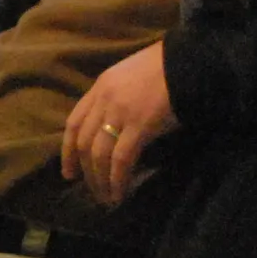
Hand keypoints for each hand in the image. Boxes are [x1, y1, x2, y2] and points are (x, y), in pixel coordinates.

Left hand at [61, 41, 176, 206]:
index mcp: (100, 86)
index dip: (67, 151)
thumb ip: (117, 99)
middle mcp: (104, 100)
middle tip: (93, 190)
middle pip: (84, 142)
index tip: (69, 173)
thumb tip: (115, 129)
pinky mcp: (140, 125)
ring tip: (107, 197)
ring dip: (100, 180)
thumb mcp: (130, 78)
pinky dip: (117, 179)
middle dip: (85, 171)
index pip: (73, 123)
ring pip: (98, 154)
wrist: (189, 60)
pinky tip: (120, 192)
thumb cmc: (166, 68)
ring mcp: (120, 112)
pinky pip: (121, 159)